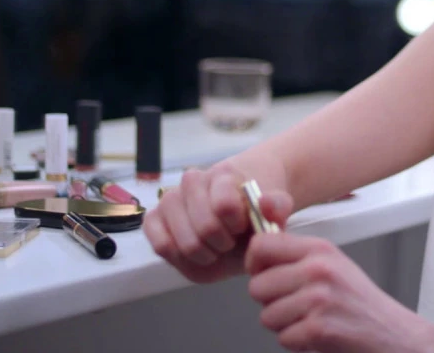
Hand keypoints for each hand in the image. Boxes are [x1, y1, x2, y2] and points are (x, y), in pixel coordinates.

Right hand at [144, 165, 292, 283]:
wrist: (237, 217)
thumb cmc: (253, 215)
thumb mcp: (275, 212)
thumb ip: (278, 208)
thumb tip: (265, 203)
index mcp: (223, 175)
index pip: (225, 204)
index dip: (237, 225)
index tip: (243, 227)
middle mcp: (192, 181)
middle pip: (205, 227)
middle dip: (222, 244)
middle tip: (230, 242)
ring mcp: (170, 199)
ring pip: (182, 240)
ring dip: (203, 253)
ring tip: (215, 248)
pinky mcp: (154, 219)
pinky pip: (160, 244)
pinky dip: (179, 257)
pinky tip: (196, 253)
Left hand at [246, 233, 420, 352]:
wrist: (393, 334)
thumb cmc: (360, 303)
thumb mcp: (333, 265)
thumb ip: (299, 257)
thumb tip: (258, 251)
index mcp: (319, 249)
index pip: (261, 245)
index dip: (254, 264)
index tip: (263, 274)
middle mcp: (318, 269)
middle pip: (257, 286)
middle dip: (270, 303)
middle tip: (296, 306)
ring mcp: (319, 299)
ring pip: (267, 316)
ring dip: (285, 326)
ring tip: (310, 320)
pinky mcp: (319, 328)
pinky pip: (283, 338)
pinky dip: (298, 343)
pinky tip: (317, 335)